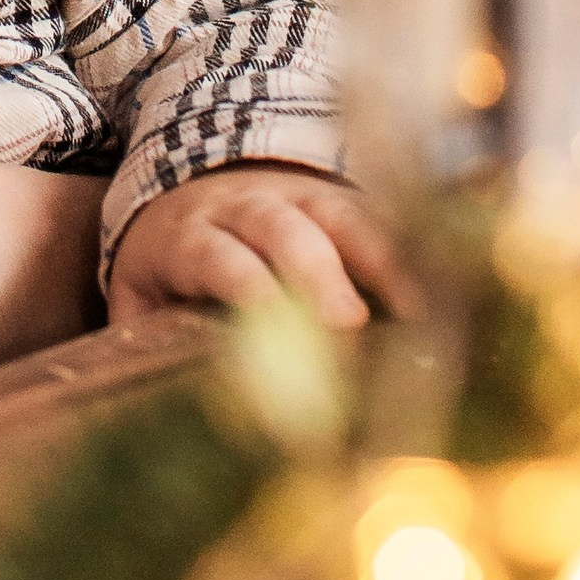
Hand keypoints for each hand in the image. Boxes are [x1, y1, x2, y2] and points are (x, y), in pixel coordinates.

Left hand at [106, 163, 414, 332]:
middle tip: (348, 324)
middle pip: (281, 229)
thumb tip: (155, 403)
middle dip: (316, 272)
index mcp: (187, 235)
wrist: (189, 176)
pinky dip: (408, 250)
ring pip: (338, 215)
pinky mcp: (338, 197)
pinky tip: (440, 290)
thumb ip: (142, 336)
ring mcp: (296, 196)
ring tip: (415, 312)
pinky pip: (377, 215)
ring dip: (377, 259)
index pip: (215, 254)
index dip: (244, 281)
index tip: (271, 318)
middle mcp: (243, 207)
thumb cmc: (169, 261)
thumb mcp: (139, 293)